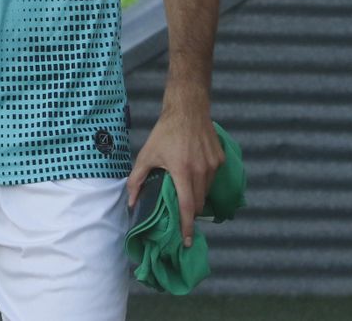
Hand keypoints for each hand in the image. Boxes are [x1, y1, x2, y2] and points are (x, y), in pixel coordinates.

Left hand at [127, 102, 223, 246]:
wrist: (188, 110)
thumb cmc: (165, 133)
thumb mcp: (146, 155)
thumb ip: (137, 180)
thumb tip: (131, 202)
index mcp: (182, 171)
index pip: (187, 207)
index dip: (187, 227)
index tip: (187, 242)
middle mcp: (201, 170)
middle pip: (198, 204)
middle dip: (190, 212)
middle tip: (180, 212)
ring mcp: (213, 165)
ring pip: (207, 192)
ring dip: (197, 196)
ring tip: (185, 188)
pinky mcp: (220, 159)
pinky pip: (213, 179)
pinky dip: (204, 182)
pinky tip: (194, 171)